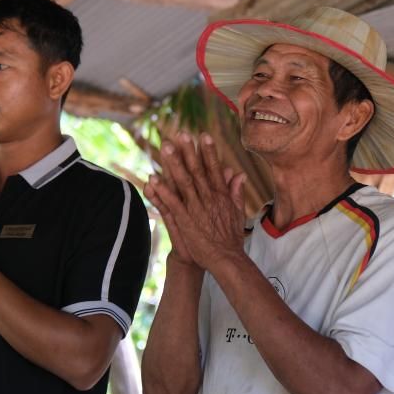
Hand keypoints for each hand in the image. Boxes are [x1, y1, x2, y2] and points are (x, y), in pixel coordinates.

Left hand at [148, 132, 246, 270]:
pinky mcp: (185, 219)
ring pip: (184, 182)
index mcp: (221, 195)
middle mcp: (209, 198)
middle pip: (197, 170)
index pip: (214, 169)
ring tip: (166, 148)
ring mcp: (196, 208)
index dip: (208, 151)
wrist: (226, 259)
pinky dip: (163, 190)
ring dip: (174, 164)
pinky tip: (154, 178)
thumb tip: (239, 175)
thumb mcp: (238, 212)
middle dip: (189, 151)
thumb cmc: (231, 237)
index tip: (203, 135)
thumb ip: (236, 192)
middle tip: (181, 134)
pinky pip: (172, 202)